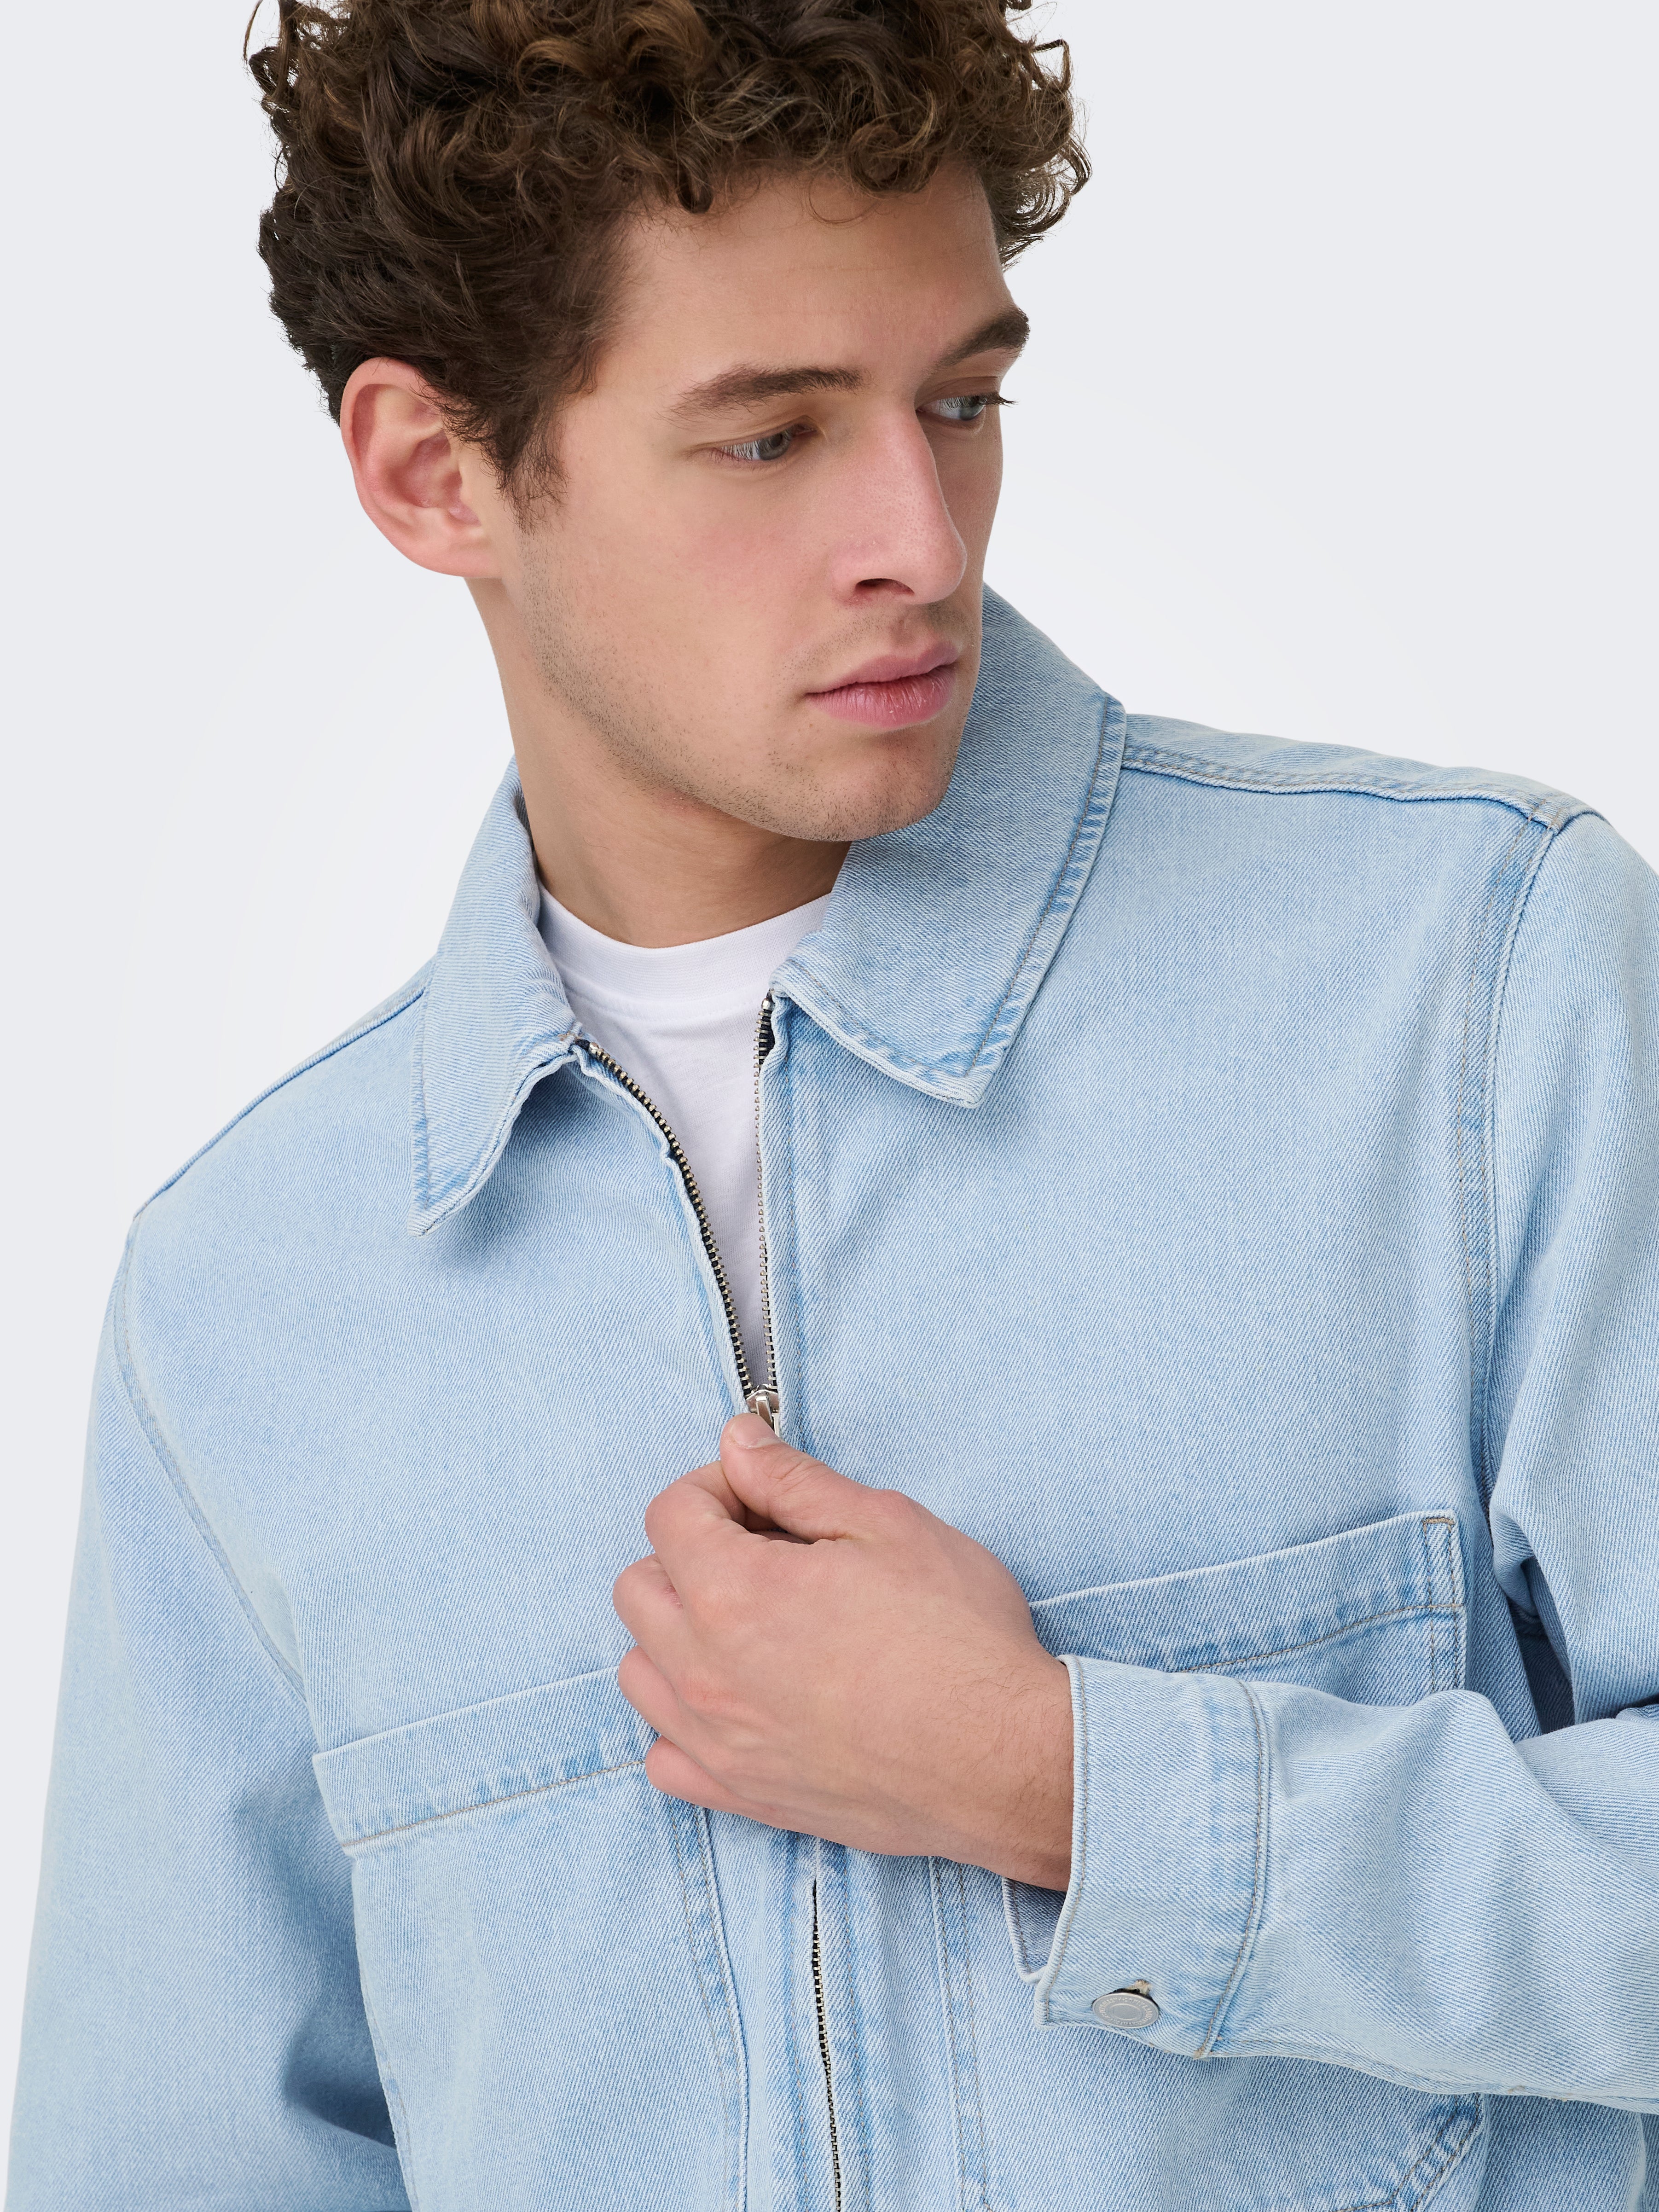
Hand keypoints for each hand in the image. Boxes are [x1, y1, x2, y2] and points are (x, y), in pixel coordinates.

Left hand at [612, 1415, 1073, 1887]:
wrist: (1002, 1758)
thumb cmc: (957, 1639)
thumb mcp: (885, 1524)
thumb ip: (793, 1479)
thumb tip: (737, 1442)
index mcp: (734, 1592)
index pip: (669, 1514)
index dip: (716, 1487)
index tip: (763, 1497)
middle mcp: (705, 1670)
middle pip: (639, 1588)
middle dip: (688, 1553)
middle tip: (762, 1552)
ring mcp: (716, 1740)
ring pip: (640, 1670)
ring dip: (677, 1633)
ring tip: (750, 1624)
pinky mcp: (740, 1794)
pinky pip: (665, 1755)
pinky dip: (684, 1723)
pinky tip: (739, 1699)